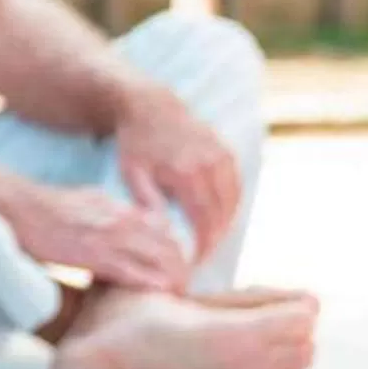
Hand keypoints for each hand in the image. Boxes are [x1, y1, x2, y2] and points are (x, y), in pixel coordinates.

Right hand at [6, 180, 191, 292]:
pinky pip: (129, 270)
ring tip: (177, 295)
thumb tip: (128, 221)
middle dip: (182, 268)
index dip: (177, 251)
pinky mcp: (91, 254)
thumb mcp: (88, 199)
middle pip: (169, 245)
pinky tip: (158, 292)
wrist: (16, 205)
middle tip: (184, 288)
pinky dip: (147, 282)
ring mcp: (107, 236)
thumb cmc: (44, 206)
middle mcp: (120, 220)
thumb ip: (112, 211)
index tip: (179, 268)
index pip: (165, 229)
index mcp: (120, 209)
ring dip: (172, 278)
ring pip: (156, 257)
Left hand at [112, 84, 241, 262]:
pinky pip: (236, 187)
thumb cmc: (135, 144)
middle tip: (202, 256)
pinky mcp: (227, 152)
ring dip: (224, 224)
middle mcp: (210, 164)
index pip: (204, 220)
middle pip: (221, 214)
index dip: (203, 245)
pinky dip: (230, 206)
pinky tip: (217, 219)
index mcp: (186, 173)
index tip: (195, 261)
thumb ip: (146, 201)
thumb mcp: (132, 172)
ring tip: (209, 241)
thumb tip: (162, 230)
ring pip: (232, 202)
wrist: (151, 107)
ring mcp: (222, 156)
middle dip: (214, 239)